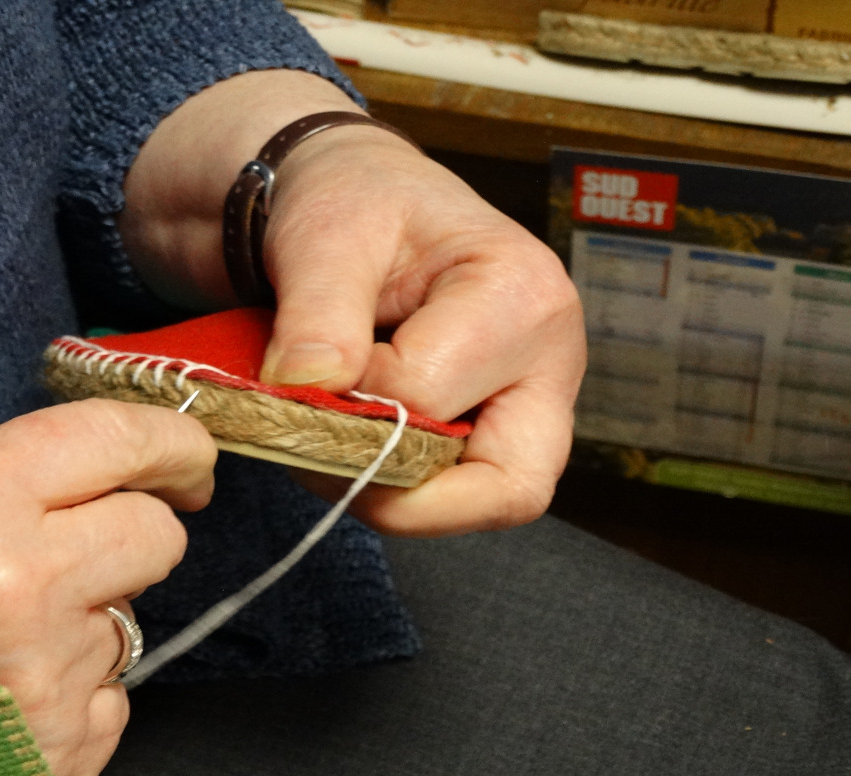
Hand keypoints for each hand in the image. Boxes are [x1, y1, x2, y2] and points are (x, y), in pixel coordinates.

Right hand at [0, 399, 216, 775]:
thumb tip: (90, 471)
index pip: (120, 440)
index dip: (175, 445)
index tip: (188, 460)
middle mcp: (23, 584)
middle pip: (156, 537)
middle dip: (133, 535)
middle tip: (83, 552)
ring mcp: (44, 675)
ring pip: (127, 625)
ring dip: (80, 625)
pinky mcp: (55, 751)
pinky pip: (109, 701)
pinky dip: (68, 696)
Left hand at [258, 128, 584, 536]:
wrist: (353, 198)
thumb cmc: (353, 201)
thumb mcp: (325, 235)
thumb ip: (319, 311)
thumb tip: (309, 386)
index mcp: (524, 297)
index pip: (431, 400)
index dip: (350, 404)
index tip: (301, 370)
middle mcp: (550, 362)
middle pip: (505, 489)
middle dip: (400, 491)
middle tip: (317, 452)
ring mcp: (531, 403)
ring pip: (482, 503)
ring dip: (393, 493)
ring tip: (328, 434)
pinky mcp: (500, 429)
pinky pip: (459, 493)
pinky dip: (397, 486)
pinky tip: (351, 435)